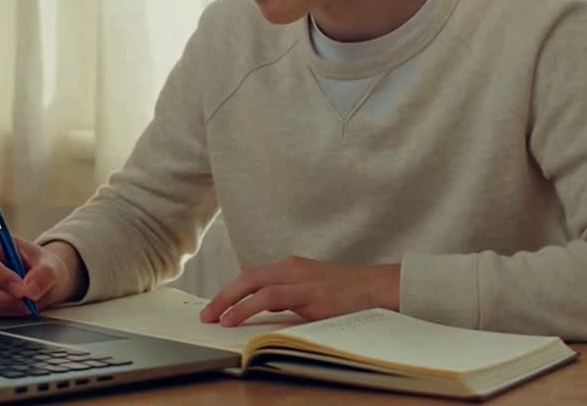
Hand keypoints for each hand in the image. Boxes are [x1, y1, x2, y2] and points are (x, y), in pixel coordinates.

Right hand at [0, 228, 79, 315]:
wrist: (37, 277)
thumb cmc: (39, 265)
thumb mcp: (50, 265)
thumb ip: (44, 274)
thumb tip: (30, 289)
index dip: (0, 277)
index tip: (21, 289)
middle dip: (2, 297)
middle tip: (27, 303)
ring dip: (4, 307)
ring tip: (26, 305)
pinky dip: (1, 312)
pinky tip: (16, 307)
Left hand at [200, 256, 400, 326]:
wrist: (381, 288)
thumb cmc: (349, 294)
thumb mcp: (313, 294)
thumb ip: (289, 300)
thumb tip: (261, 318)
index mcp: (292, 268)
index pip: (253, 277)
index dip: (231, 292)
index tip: (215, 307)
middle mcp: (293, 269)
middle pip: (248, 277)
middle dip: (223, 296)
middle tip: (205, 315)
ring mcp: (302, 280)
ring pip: (255, 285)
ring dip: (230, 301)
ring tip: (214, 318)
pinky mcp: (311, 294)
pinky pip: (272, 298)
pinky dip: (249, 306)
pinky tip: (235, 318)